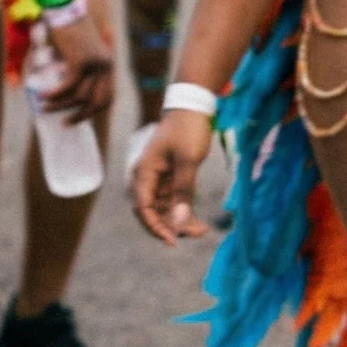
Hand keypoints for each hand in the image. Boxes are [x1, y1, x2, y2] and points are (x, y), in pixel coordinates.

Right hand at [45, 11, 113, 123]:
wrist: (65, 9)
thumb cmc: (68, 31)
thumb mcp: (77, 53)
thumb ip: (78, 71)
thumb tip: (68, 94)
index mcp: (108, 64)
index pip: (108, 97)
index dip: (94, 111)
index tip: (78, 118)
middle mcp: (106, 66)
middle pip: (98, 102)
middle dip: (81, 116)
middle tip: (65, 124)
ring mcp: (95, 64)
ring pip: (79, 96)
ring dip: (60, 105)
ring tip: (44, 107)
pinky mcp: (81, 61)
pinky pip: (68, 87)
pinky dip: (55, 94)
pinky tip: (42, 97)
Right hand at [130, 108, 214, 245]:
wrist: (194, 106)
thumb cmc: (188, 129)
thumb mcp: (188, 161)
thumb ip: (183, 192)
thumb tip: (179, 223)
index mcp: (144, 172)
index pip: (143, 208)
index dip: (156, 227)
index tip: (173, 240)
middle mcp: (148, 178)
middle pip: (154, 211)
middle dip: (172, 226)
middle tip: (195, 235)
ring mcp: (160, 178)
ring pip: (166, 208)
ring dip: (181, 221)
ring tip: (202, 230)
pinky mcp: (172, 177)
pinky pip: (175, 200)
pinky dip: (185, 210)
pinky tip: (200, 222)